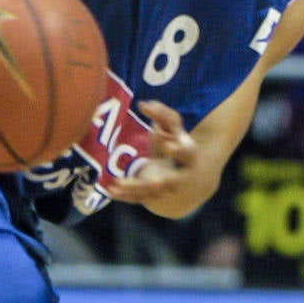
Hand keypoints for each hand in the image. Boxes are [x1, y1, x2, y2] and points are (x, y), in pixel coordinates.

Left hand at [99, 100, 217, 217]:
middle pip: (173, 181)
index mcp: (190, 158)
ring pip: (151, 192)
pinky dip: (125, 196)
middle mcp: (182, 177)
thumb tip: (143, 104)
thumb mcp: (177, 131)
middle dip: (164, 182)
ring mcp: (168, 190)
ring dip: (135, 189)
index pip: (188, 154)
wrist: (193, 180)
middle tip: (155, 181)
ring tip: (117, 183)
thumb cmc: (181, 148)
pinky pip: (139, 198)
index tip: (168, 146)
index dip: (179, 151)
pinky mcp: (155, 197)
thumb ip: (164, 116)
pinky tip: (110, 190)